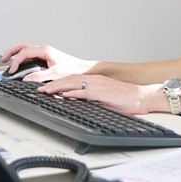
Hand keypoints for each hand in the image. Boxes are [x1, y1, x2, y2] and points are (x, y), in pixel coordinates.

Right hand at [0, 42, 94, 81]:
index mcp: (44, 50)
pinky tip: (20, 65)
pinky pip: (30, 54)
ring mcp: (44, 52)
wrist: (82, 69)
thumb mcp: (55, 74)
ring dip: (16, 53)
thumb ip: (39, 77)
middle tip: (3, 59)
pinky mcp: (45, 57)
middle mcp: (43, 49)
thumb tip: (26, 80)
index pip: (24, 53)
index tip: (12, 70)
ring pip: (25, 49)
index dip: (16, 62)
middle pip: (22, 46)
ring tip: (8, 60)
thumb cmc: (72, 70)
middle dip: (11, 51)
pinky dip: (22, 57)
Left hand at [38, 74, 155, 114]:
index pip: (71, 79)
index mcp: (94, 81)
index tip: (44, 87)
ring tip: (45, 91)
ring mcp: (97, 85)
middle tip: (38, 88)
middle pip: (68, 79)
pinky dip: (73, 94)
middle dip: (51, 84)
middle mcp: (93, 80)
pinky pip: (85, 92)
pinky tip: (64, 96)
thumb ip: (90, 98)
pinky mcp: (102, 93)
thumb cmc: (126, 98)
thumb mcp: (104, 97)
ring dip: (57, 87)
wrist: (142, 97)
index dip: (56, 83)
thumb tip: (75, 102)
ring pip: (73, 84)